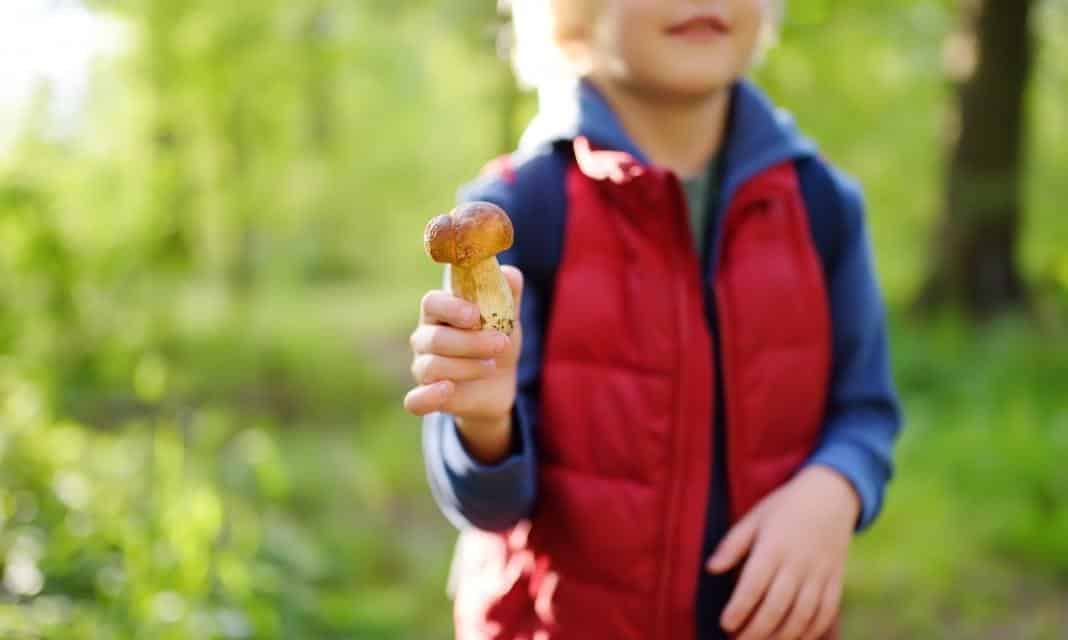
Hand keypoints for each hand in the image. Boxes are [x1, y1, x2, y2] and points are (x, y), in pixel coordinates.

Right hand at [403, 266, 523, 463]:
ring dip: (466, 366)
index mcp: (439, 312)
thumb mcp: (508, 317)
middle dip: (471, 342)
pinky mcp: (427, 397)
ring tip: (491, 366)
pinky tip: (448, 390)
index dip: (451, 308)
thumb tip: (508, 273)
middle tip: (500, 343)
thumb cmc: (496, 341)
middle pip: (435, 338)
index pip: (431, 303)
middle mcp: (424, 338)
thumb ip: (508, 292)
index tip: (475, 315)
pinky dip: (427, 396)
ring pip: (432, 366)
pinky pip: (414, 400)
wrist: (499, 383)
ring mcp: (423, 368)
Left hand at [706, 466, 859, 639]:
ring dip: (781, 636)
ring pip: (802, 616)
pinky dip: (810, 632)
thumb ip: (732, 545)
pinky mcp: (835, 582)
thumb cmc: (784, 508)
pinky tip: (793, 639)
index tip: (725, 624)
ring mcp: (820, 575)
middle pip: (776, 607)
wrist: (830, 497)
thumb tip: (711, 569)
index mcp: (774, 546)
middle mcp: (798, 563)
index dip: (739, 609)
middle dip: (755, 631)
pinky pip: (825, 614)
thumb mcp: (754, 518)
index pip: (754, 586)